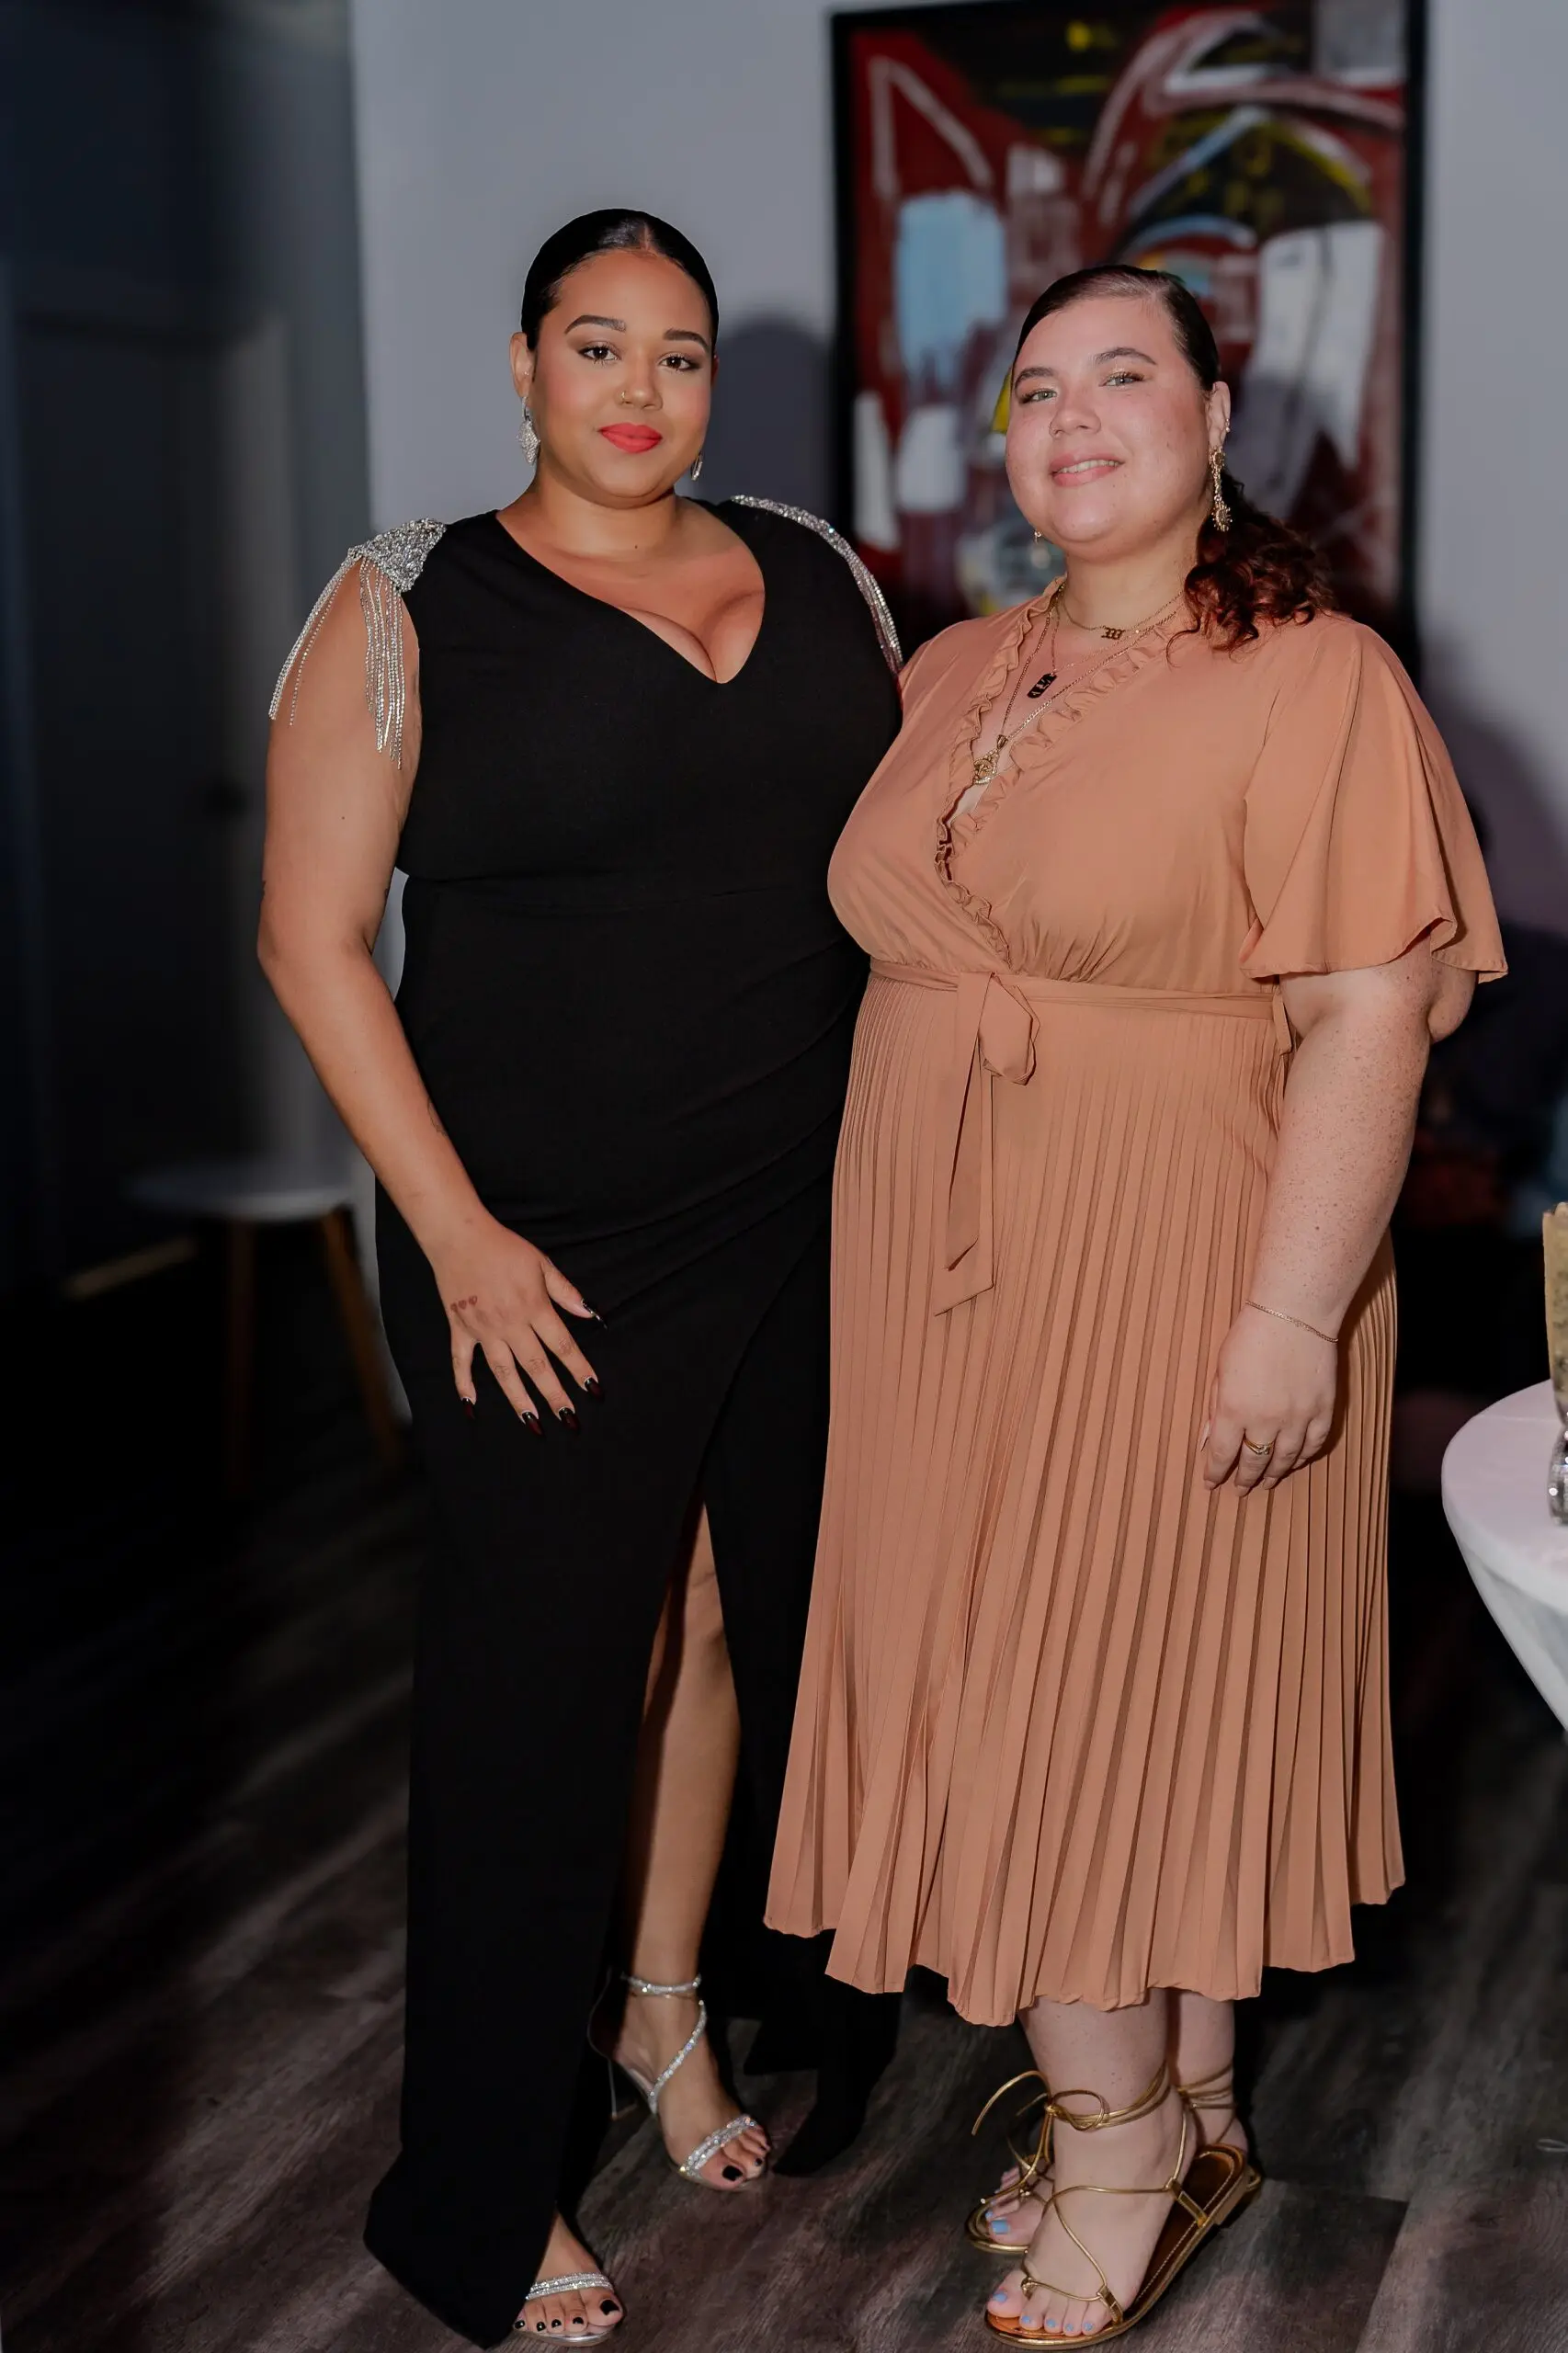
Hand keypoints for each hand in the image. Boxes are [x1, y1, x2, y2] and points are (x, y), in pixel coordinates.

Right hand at [432, 1215, 598, 1426]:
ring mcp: (483, 1329)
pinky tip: (471, 1405)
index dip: (580, 1369)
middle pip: (537, 1367)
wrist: (459, 1236)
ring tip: (533, 1423)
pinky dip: (464, 1384)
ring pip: (503, 1373)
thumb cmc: (504, 1247)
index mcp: (533, 1307)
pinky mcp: (459, 1328)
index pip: (563, 1346)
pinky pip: (461, 1361)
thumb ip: (566, 1292)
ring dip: (519, 1400)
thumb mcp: (542, 1263)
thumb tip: (590, 1315)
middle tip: (570, 1420)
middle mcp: (510, 1324)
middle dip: (555, 1395)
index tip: (593, 1391)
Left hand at [1200, 1304, 1336, 1492]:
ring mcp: (1298, 1418)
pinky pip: (1314, 1445)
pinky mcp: (1322, 1410)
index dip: (1215, 1472)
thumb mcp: (1220, 1371)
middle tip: (1240, 1489)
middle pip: (1254, 1462)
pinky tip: (1294, 1463)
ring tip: (1266, 1483)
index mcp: (1233, 1410)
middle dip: (1244, 1479)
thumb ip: (1213, 1408)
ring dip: (1273, 1474)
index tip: (1211, 1483)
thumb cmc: (1249, 1336)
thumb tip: (1205, 1440)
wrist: (1294, 1313)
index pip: (1221, 1454)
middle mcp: (1266, 1420)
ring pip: (1285, 1459)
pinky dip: (1303, 1458)